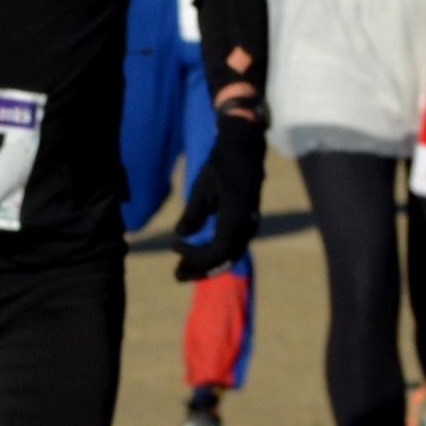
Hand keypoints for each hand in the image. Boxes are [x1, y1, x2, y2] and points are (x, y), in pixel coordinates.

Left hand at [173, 117, 267, 280]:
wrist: (243, 150)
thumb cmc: (220, 166)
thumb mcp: (201, 188)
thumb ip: (193, 213)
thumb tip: (182, 234)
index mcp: (236, 217)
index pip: (217, 249)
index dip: (196, 255)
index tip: (175, 247)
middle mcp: (247, 225)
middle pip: (224, 258)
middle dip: (200, 268)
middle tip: (177, 276)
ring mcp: (250, 225)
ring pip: (230, 255)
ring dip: (208, 265)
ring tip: (185, 271)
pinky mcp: (248, 223)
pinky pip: (233, 246)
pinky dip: (215, 255)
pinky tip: (198, 255)